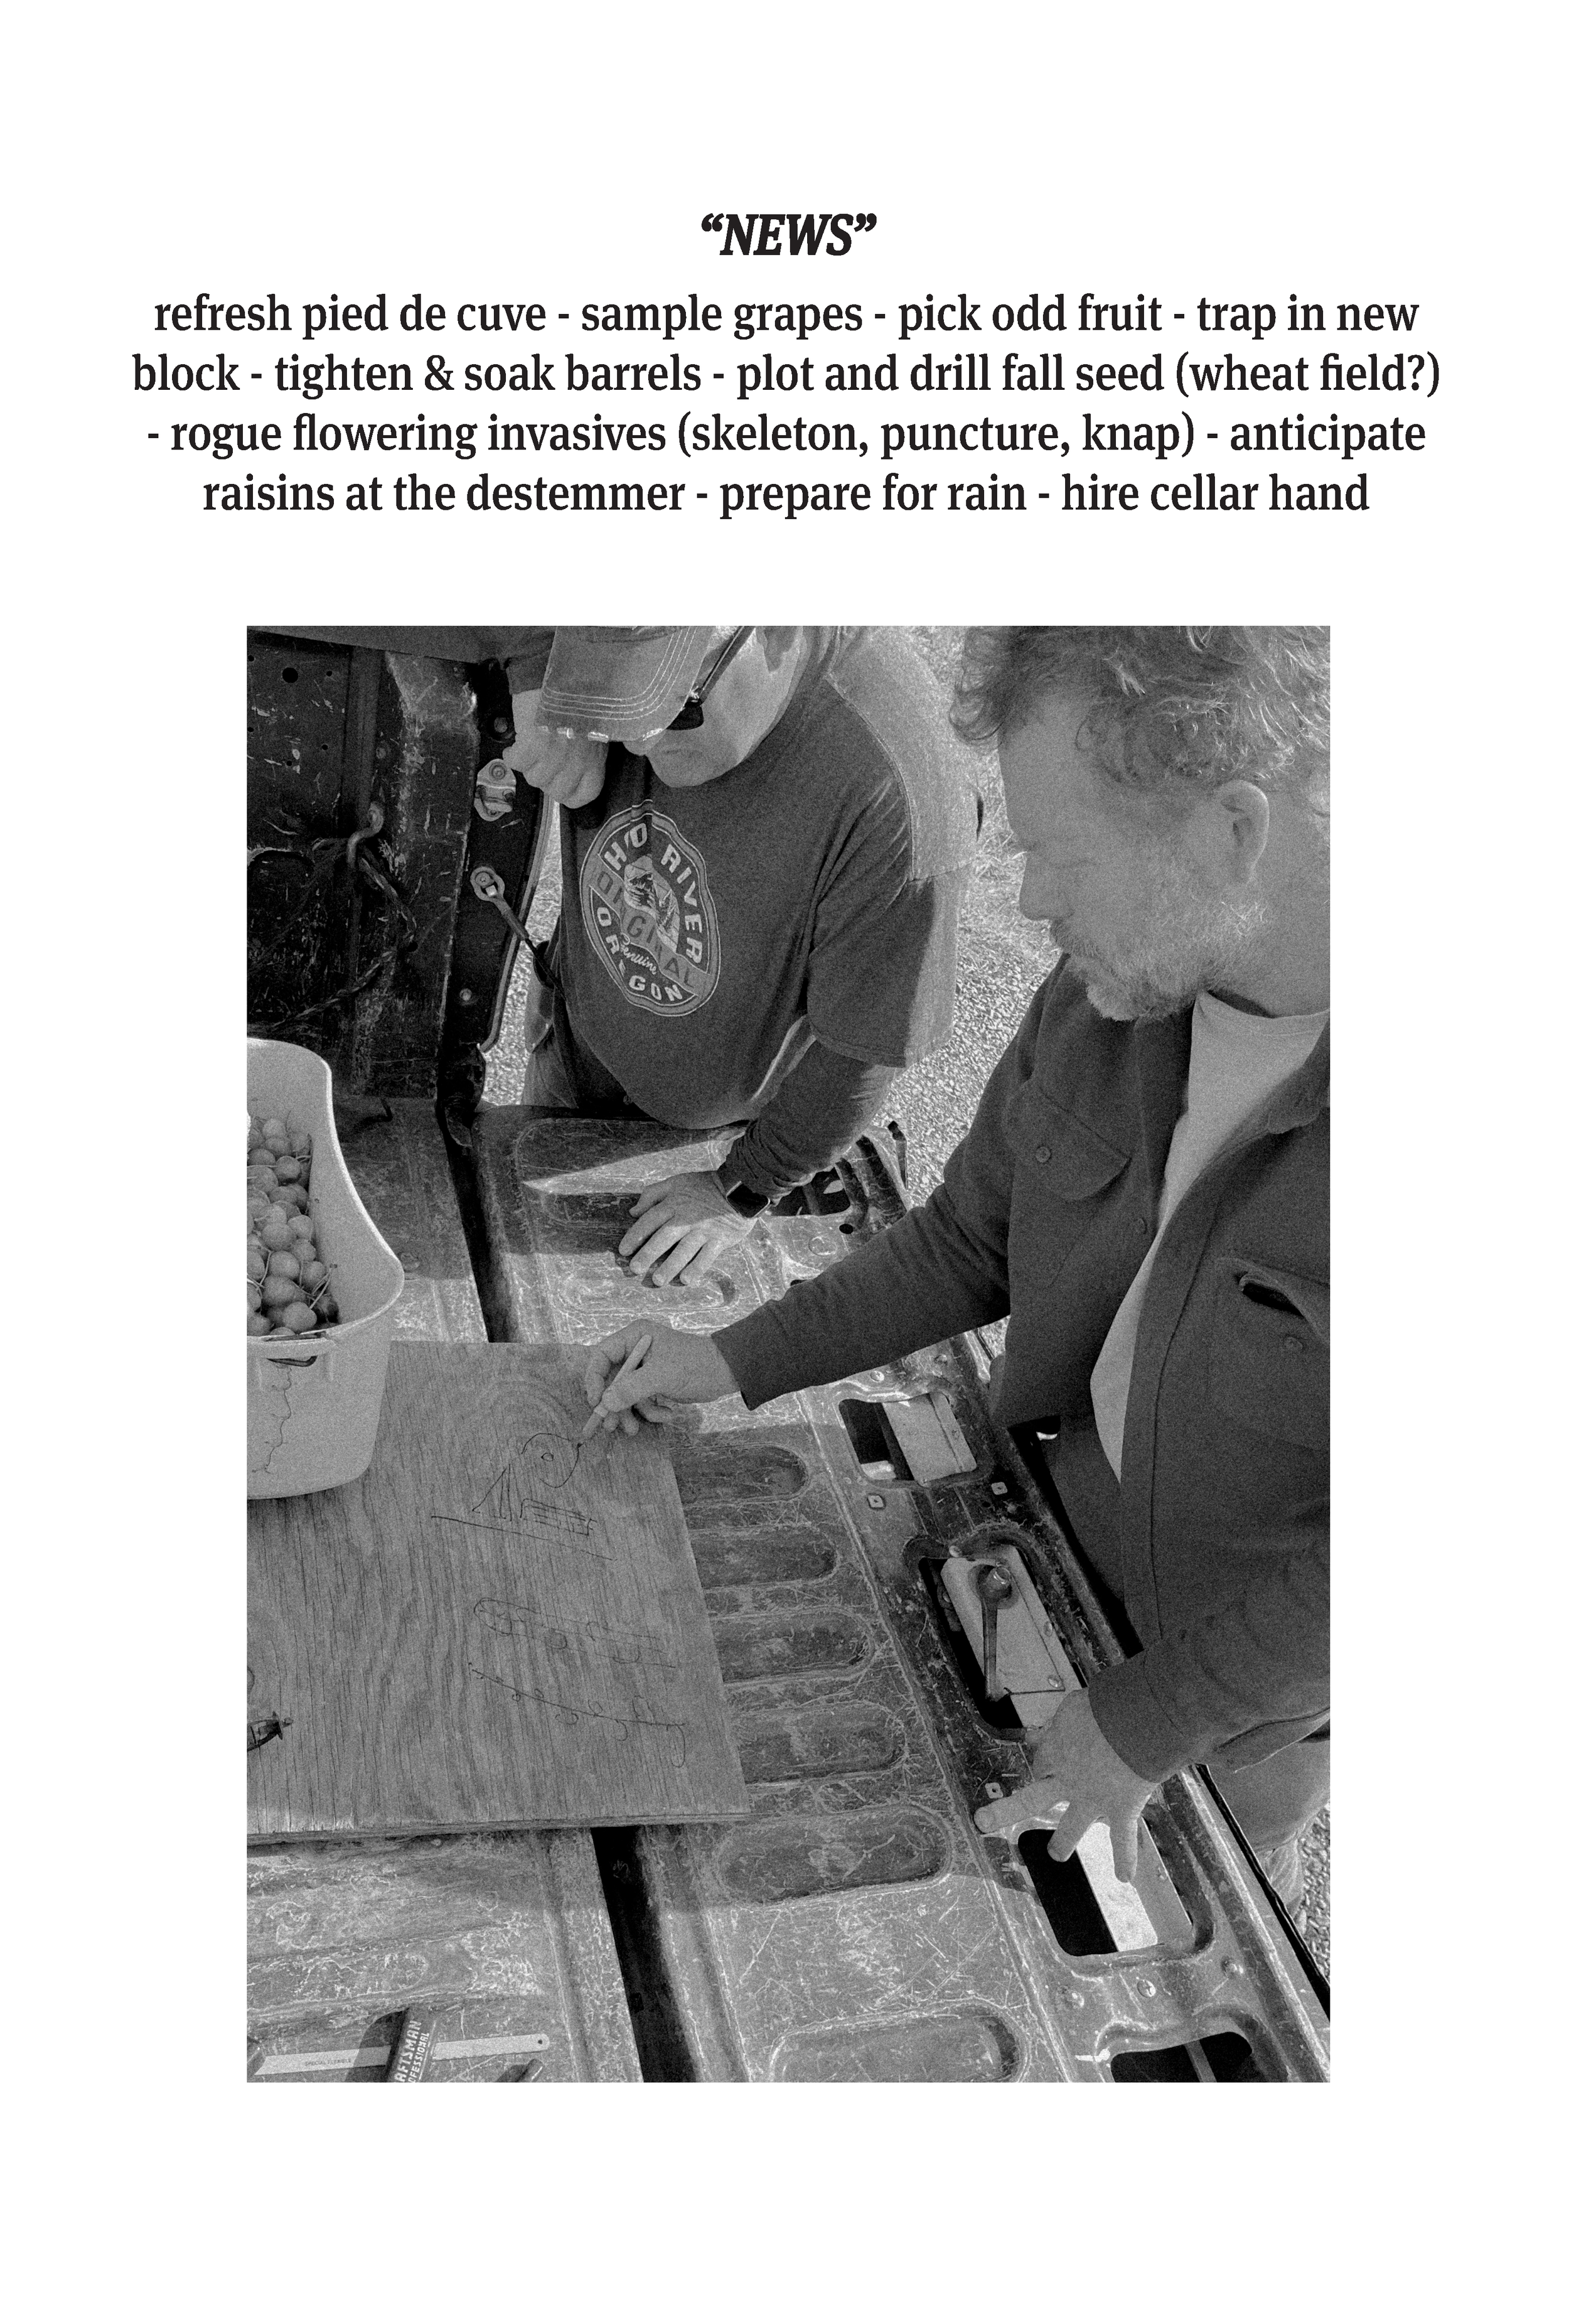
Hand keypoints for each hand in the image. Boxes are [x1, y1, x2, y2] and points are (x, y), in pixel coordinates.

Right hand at [504, 689, 606, 809]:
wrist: (551, 670)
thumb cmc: (573, 694)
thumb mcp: (592, 726)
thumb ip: (587, 749)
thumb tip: (572, 767)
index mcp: (596, 756)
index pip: (586, 794)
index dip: (570, 794)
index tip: (559, 784)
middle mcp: (578, 761)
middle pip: (556, 791)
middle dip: (546, 779)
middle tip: (541, 763)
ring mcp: (556, 755)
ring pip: (534, 779)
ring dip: (528, 766)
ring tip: (529, 749)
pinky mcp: (533, 745)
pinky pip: (517, 764)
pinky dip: (512, 756)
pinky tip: (515, 745)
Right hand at [580, 1321, 739, 1437]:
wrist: (728, 1372)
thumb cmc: (696, 1364)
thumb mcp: (662, 1376)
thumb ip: (632, 1388)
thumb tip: (605, 1403)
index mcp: (634, 1337)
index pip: (602, 1355)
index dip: (594, 1378)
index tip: (595, 1401)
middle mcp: (636, 1350)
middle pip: (610, 1379)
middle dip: (613, 1404)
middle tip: (611, 1426)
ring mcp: (645, 1368)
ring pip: (625, 1395)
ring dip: (630, 1413)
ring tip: (634, 1430)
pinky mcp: (655, 1383)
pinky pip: (642, 1401)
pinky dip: (651, 1412)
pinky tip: (668, 1414)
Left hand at [618, 1171, 758, 1285]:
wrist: (740, 1188)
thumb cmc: (705, 1186)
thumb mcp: (676, 1182)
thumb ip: (653, 1194)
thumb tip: (633, 1211)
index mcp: (673, 1204)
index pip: (649, 1221)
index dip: (635, 1236)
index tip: (623, 1251)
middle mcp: (687, 1218)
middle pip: (664, 1238)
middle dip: (648, 1254)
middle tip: (635, 1269)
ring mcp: (704, 1230)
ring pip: (684, 1251)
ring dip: (670, 1267)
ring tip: (657, 1280)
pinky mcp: (720, 1239)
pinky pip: (706, 1257)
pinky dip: (696, 1269)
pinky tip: (686, 1280)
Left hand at [973, 1689, 1154, 1883]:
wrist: (1137, 1720)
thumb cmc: (1108, 1704)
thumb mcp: (1074, 1706)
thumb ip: (1058, 1723)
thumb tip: (1039, 1736)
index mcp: (1054, 1750)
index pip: (1040, 1763)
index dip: (1043, 1763)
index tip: (1047, 1763)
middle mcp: (1066, 1780)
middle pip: (1030, 1799)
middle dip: (1005, 1811)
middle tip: (984, 1821)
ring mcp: (1091, 1798)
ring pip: (1070, 1827)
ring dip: (1062, 1843)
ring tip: (1056, 1853)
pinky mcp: (1120, 1809)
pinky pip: (1122, 1839)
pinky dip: (1126, 1859)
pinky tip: (1124, 1877)